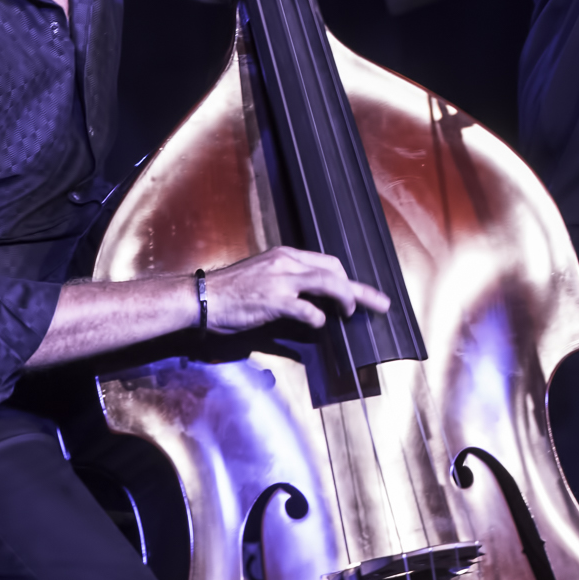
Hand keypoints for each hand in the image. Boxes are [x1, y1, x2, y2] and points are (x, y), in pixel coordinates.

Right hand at [204, 246, 391, 333]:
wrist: (201, 297)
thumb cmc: (229, 292)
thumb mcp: (262, 277)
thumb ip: (288, 283)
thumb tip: (313, 300)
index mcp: (284, 256)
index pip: (326, 262)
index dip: (345, 277)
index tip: (357, 290)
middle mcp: (286, 264)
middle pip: (334, 271)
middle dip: (358, 288)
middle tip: (377, 303)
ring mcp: (280, 281)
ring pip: (328, 283)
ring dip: (347, 298)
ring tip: (352, 312)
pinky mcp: (273, 301)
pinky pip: (306, 308)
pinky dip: (318, 317)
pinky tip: (319, 323)